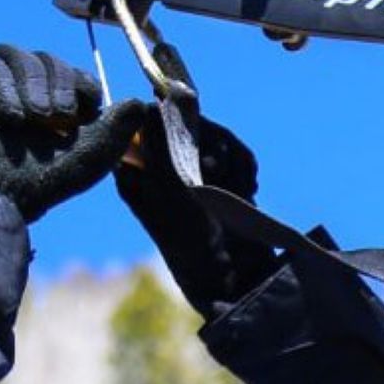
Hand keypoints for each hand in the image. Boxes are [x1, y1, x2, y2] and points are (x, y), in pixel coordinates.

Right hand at [0, 45, 144, 222]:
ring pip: (12, 54)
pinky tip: (8, 114)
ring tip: (30, 118)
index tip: (88, 105)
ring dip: (27, 83)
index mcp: (54, 101)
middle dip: (55, 82)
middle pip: (44, 59)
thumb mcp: (88, 156)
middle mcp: (22, 87)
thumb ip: (116, 130)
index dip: (80, 82)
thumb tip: (141, 103)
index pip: (70, 72)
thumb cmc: (41, 182)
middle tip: (57, 115)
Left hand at [114, 43, 281, 319]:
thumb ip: (161, 145)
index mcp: (134, 169)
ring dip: (232, 155)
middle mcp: (158, 168)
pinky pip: (233, 151)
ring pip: (213, 133)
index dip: (172, 114)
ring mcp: (191, 174)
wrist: (235, 283)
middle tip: (221, 170)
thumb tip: (150, 100)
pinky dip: (245, 167)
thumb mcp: (173, 193)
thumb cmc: (194, 245)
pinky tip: (249, 190)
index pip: (147, 115)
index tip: (192, 128)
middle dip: (212, 138)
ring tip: (241, 187)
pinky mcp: (219, 180)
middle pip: (185, 119)